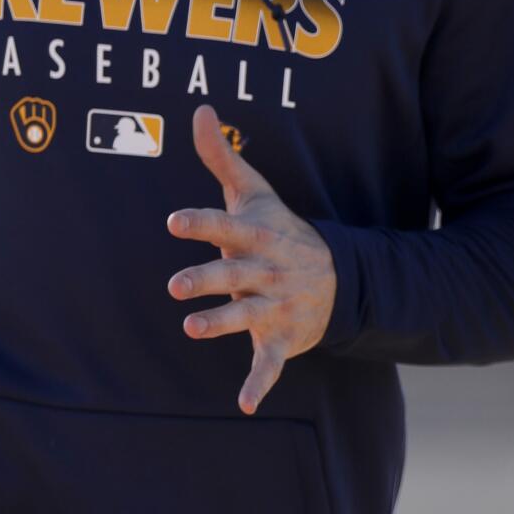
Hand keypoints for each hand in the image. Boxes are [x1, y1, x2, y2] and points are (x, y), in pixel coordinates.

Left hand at [166, 103, 336, 414]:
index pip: (226, 226)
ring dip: (222, 324)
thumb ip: (222, 155)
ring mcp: (275, 306)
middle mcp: (267, 270)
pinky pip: (269, 364)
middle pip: (233, 274)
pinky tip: (245, 404)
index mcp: (258, 234)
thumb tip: (199, 109)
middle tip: (175, 286)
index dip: (201, 224)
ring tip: (192, 328)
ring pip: (246, 316)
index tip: (174, 222)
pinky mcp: (281, 339)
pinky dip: (259, 384)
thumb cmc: (278, 229)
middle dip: (207, 279)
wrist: (338, 276)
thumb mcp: (254, 192)